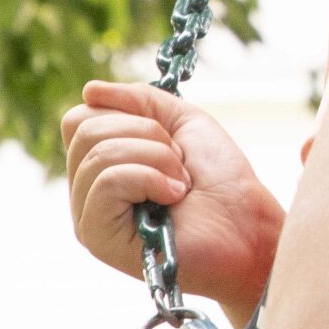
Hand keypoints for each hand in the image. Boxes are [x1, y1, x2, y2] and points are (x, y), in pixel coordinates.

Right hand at [61, 80, 283, 316]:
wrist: (248, 224)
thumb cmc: (220, 179)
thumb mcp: (182, 122)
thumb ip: (139, 100)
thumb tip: (90, 90)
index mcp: (100, 164)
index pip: (80, 118)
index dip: (128, 114)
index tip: (168, 137)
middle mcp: (85, 191)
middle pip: (85, 131)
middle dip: (148, 134)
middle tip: (179, 163)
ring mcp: (87, 217)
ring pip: (99, 155)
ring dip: (157, 158)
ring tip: (180, 183)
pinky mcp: (98, 238)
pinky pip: (107, 183)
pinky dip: (150, 178)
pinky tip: (173, 197)